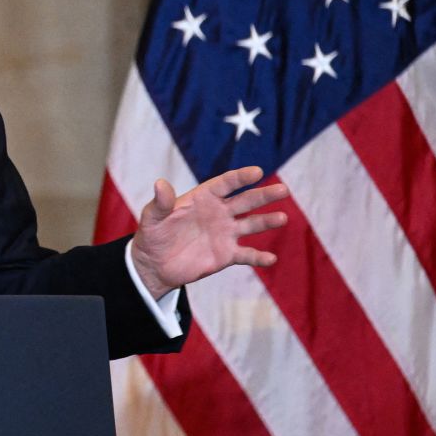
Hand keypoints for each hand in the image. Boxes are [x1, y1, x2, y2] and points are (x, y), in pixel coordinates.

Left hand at [131, 165, 288, 298]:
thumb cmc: (153, 235)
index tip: (257, 172)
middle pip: (246, 201)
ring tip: (282, 218)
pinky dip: (259, 257)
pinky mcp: (227, 254)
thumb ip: (160, 203)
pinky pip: (247, 254)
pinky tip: (270, 259)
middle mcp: (219, 213)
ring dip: (267, 221)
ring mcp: (225, 233)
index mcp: (203, 198)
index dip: (240, 177)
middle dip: (264, 195)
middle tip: (283, 190)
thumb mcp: (152, 218)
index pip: (225, 184)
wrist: (155, 264)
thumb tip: (160, 183)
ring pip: (252, 224)